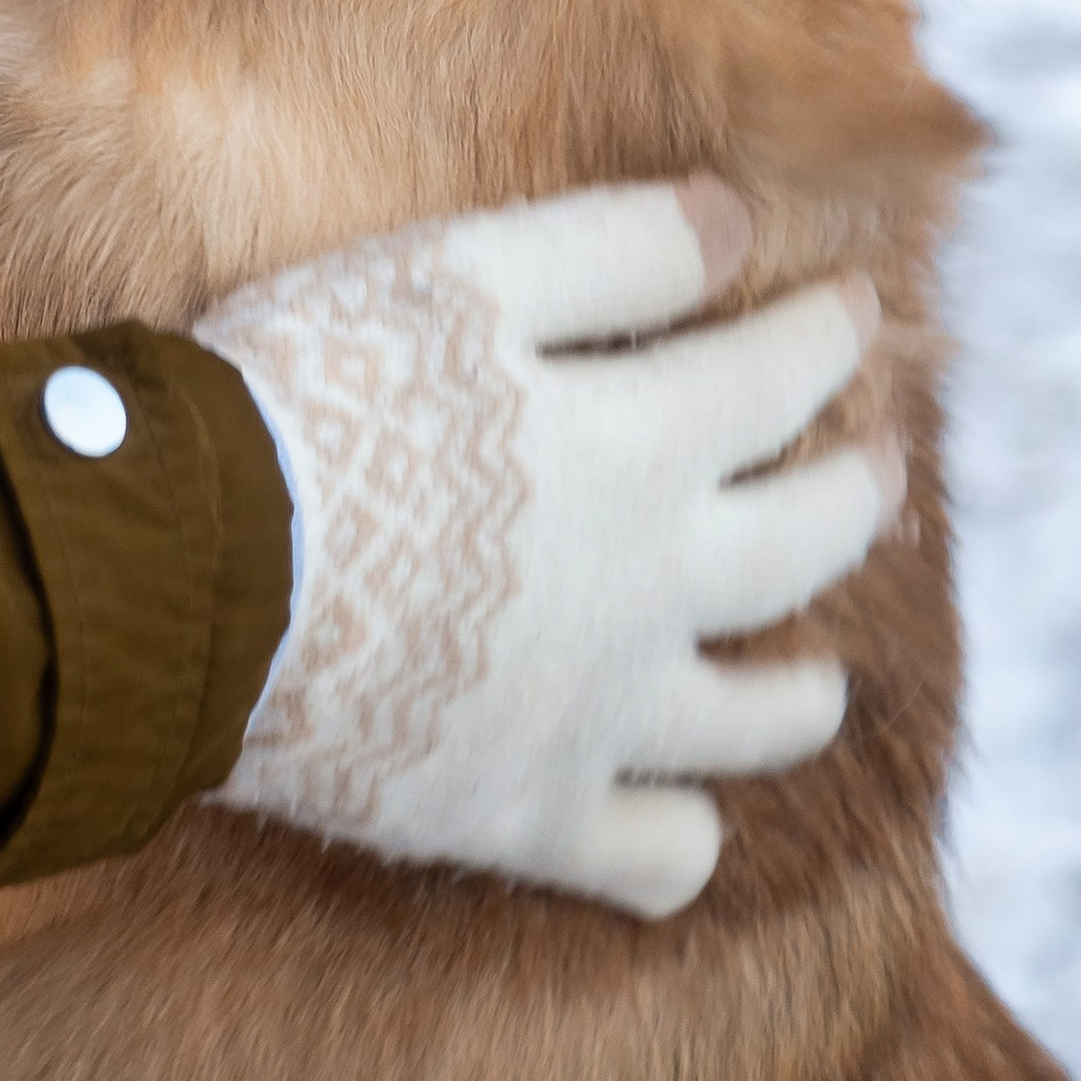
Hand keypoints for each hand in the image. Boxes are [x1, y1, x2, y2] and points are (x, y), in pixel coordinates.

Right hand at [197, 179, 898, 918]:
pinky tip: (676, 811)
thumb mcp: (462, 274)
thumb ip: (611, 248)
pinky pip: (653, 858)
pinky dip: (681, 837)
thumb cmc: (320, 391)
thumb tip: (732, 222)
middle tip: (881, 468)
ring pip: (758, 722)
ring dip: (802, 691)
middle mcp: (654, 593)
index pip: (779, 379)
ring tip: (814, 674)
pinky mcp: (528, 812)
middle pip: (804, 548)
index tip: (853, 308)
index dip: (826, 333)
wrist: (199, 571)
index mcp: (643, 449)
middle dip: (856, 495)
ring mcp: (602, 718)